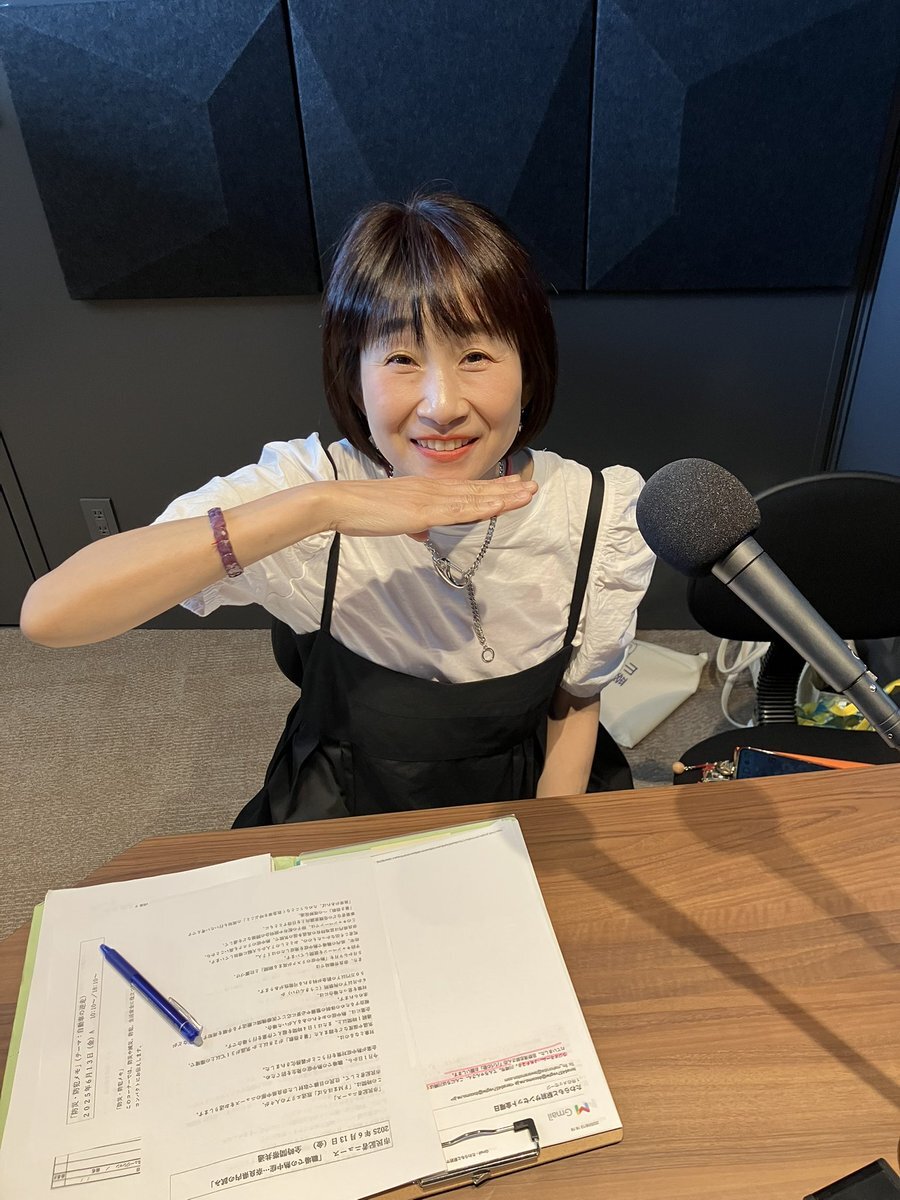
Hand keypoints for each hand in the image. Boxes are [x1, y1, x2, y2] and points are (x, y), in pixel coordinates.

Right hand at [321, 474, 537, 539]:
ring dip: (503, 496)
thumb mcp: (394, 519)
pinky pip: (461, 510)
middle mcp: (432, 489)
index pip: (464, 489)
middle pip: (476, 490)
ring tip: (527, 493)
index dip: (490, 488)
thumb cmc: (361, 511)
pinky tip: (501, 506)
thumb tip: (424, 532)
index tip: (511, 485)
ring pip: (474, 498)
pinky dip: (484, 507)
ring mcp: (430, 498)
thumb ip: (413, 524)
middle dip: (505, 489)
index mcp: (425, 490)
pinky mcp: (425, 510)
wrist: (340, 503)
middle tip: (530, 486)